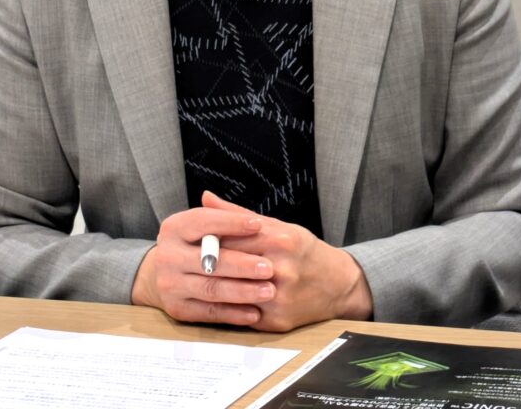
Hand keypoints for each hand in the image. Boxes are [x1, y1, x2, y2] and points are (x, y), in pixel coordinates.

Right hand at [130, 200, 276, 326]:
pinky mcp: (177, 309)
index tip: (258, 225)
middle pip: (209, 260)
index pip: (203, 222)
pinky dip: (234, 313)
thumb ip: (227, 218)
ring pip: (211, 289)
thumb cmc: (196, 244)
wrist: (166, 272)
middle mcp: (167, 256)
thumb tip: (255, 221)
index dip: (231, 223)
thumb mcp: (204, 225)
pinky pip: (209, 313)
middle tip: (269, 268)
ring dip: (242, 291)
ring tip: (268, 291)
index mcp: (174, 228)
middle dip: (241, 265)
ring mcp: (170, 284)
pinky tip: (255, 313)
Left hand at [202, 191, 372, 331]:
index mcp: (281, 239)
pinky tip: (212, 301)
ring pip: (234, 292)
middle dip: (206, 261)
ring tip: (192, 279)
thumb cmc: (302, 250)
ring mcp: (280, 297)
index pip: (234, 235)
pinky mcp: (277, 321)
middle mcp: (282, 268)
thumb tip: (206, 198)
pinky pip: (242, 314)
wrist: (336, 284)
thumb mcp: (277, 225)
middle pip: (231, 264)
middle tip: (183, 260)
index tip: (189, 236)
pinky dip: (226, 307)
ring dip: (212, 286)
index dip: (208, 236)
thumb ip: (238, 214)